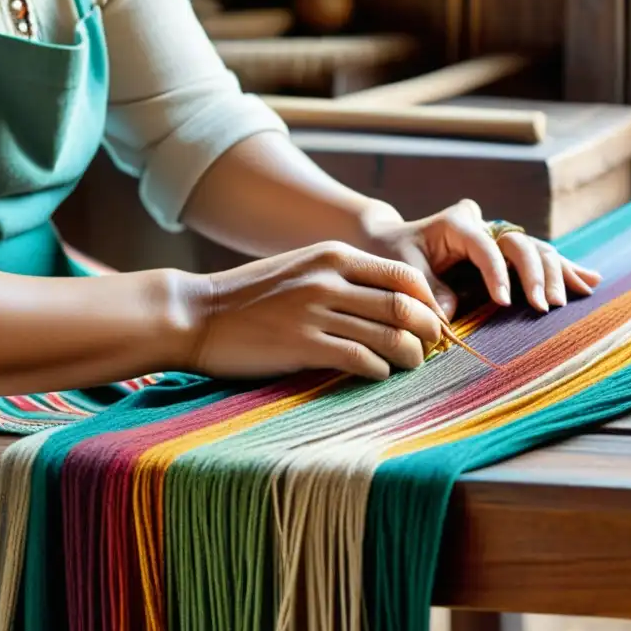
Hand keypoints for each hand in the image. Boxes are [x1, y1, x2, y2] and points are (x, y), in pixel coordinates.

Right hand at [187, 242, 444, 380]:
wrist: (196, 313)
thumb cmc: (251, 297)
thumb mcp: (301, 269)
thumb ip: (343, 277)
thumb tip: (391, 300)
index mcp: (334, 256)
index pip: (404, 275)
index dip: (428, 301)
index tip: (433, 321)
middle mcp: (329, 279)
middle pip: (404, 305)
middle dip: (428, 330)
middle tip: (433, 348)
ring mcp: (315, 312)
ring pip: (389, 334)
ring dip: (410, 355)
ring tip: (411, 365)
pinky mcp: (302, 345)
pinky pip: (360, 358)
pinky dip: (379, 370)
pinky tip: (378, 374)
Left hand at [365, 200, 601, 318]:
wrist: (392, 243)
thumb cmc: (393, 255)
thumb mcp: (401, 270)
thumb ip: (426, 289)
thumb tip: (451, 314)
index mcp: (456, 224)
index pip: (485, 245)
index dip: (497, 272)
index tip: (504, 302)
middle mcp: (484, 225)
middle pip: (521, 244)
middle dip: (536, 274)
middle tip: (543, 306)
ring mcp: (499, 238)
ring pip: (538, 250)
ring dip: (557, 274)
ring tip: (572, 298)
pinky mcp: (508, 254)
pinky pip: (541, 259)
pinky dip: (565, 271)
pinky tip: (592, 281)